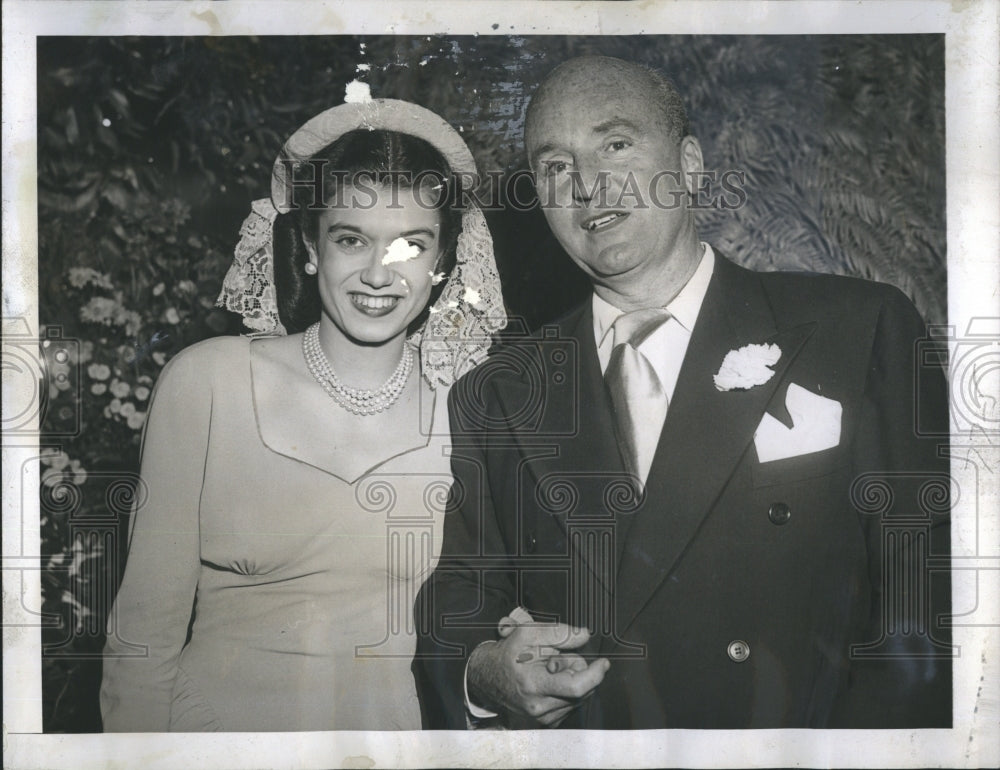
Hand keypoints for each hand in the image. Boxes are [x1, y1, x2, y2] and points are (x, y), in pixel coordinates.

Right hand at [467, 622, 609, 726]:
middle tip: (558, 658)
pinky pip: (572, 705)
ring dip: (572, 680)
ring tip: (550, 670)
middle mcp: (540, 707)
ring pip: (579, 698)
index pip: (576, 686)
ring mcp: (543, 717)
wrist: (487, 677)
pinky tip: (551, 681)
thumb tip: (584, 635)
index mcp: (534, 685)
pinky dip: (568, 691)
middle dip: (577, 670)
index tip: (603, 663)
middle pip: (581, 690)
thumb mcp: (529, 633)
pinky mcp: (547, 722)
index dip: (595, 674)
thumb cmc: (508, 654)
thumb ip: (559, 633)